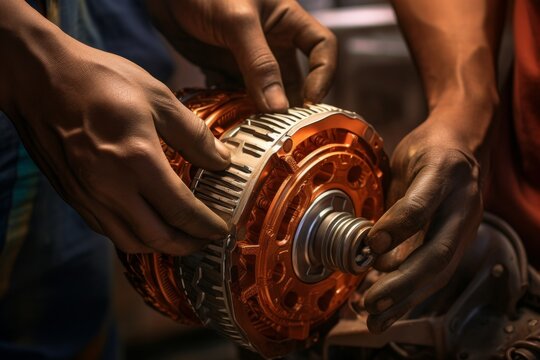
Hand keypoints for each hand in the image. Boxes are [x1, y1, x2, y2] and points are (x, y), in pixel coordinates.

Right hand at [1, 15, 229, 254]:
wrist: (37, 77)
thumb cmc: (99, 80)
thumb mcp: (157, 97)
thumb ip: (193, 134)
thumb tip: (223, 161)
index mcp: (137, 160)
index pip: (182, 211)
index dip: (207, 226)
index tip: (223, 228)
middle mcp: (111, 188)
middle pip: (158, 238)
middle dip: (189, 245)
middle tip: (207, 240)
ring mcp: (89, 196)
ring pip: (131, 242)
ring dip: (162, 247)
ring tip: (181, 237)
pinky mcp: (73, 196)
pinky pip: (108, 231)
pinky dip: (134, 237)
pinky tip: (146, 225)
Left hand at [146, 0, 336, 111]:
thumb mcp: (238, 22)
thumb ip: (259, 64)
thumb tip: (278, 108)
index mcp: (287, 21)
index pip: (322, 48)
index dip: (323, 75)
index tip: (310, 101)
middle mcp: (273, 42)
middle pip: (295, 79)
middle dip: (292, 103)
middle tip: (285, 130)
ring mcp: (248, 58)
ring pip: (266, 92)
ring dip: (263, 111)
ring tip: (259, 132)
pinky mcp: (225, 68)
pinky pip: (239, 94)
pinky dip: (238, 109)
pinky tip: (233, 122)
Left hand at [363, 110, 483, 332]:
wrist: (462, 146)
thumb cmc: (428, 151)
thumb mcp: (406, 160)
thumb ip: (393, 197)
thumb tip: (369, 243)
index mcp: (444, 173)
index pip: (420, 205)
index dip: (396, 226)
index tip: (369, 244)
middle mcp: (461, 204)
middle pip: (436, 252)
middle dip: (402, 281)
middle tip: (372, 301)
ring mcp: (464, 227)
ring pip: (439, 270)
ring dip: (406, 298)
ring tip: (376, 320)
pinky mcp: (459, 241)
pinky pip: (437, 272)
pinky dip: (411, 295)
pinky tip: (389, 311)